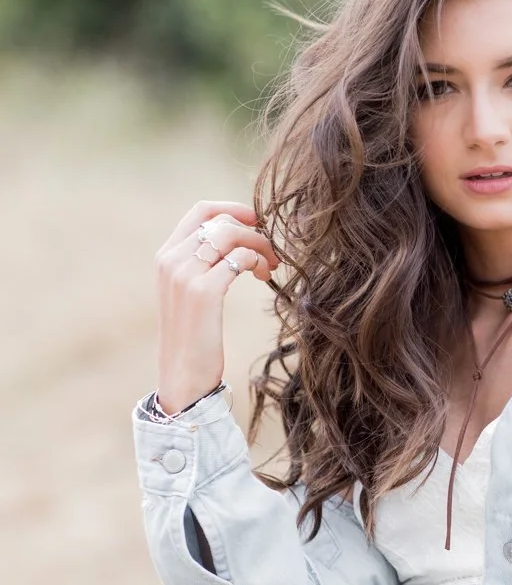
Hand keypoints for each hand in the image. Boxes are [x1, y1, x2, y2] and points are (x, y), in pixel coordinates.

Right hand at [153, 201, 280, 411]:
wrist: (182, 376)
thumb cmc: (195, 336)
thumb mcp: (192, 293)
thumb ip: (204, 264)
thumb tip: (239, 239)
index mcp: (166, 256)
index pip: (201, 211)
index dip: (235, 209)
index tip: (259, 221)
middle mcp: (171, 260)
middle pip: (222, 221)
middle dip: (254, 232)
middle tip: (273, 255)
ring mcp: (184, 275)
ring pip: (231, 234)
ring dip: (259, 245)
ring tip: (270, 267)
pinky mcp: (202, 293)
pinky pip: (239, 259)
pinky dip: (258, 261)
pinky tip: (264, 276)